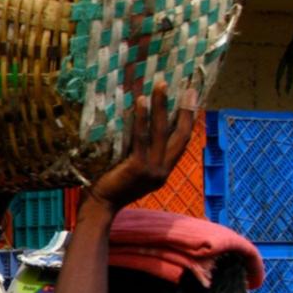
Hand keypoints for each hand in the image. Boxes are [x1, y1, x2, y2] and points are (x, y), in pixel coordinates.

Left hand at [88, 81, 196, 212]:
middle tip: (187, 87)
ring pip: (162, 132)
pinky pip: (141, 137)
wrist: (100, 207)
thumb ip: (143, 154)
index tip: (192, 99)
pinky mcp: (138, 167)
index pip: (182, 141)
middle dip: (185, 109)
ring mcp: (152, 169)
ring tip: (161, 85)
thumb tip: (142, 125)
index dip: (188, 119)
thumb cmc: (111, 186)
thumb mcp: (134, 171)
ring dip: (162, 106)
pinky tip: (141, 101)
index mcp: (164, 170)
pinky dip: (142, 118)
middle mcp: (163, 170)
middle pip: (180, 135)